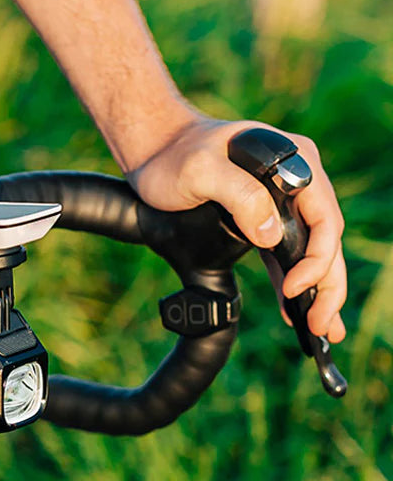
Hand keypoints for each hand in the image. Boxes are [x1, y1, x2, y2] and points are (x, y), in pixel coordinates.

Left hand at [126, 116, 345, 342]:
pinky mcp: (260, 216)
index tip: (296, 288)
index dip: (318, 259)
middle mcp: (295, 179)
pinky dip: (291, 280)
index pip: (323, 218)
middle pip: (324, 240)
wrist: (152, 151)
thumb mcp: (202, 170)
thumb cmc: (175, 155)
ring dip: (316, 289)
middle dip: (328, 286)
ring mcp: (280, 199)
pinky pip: (285, 252)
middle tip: (321, 327)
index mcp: (295, 162)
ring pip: (309, 250)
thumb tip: (272, 233)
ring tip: (319, 329)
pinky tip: (292, 308)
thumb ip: (240, 194)